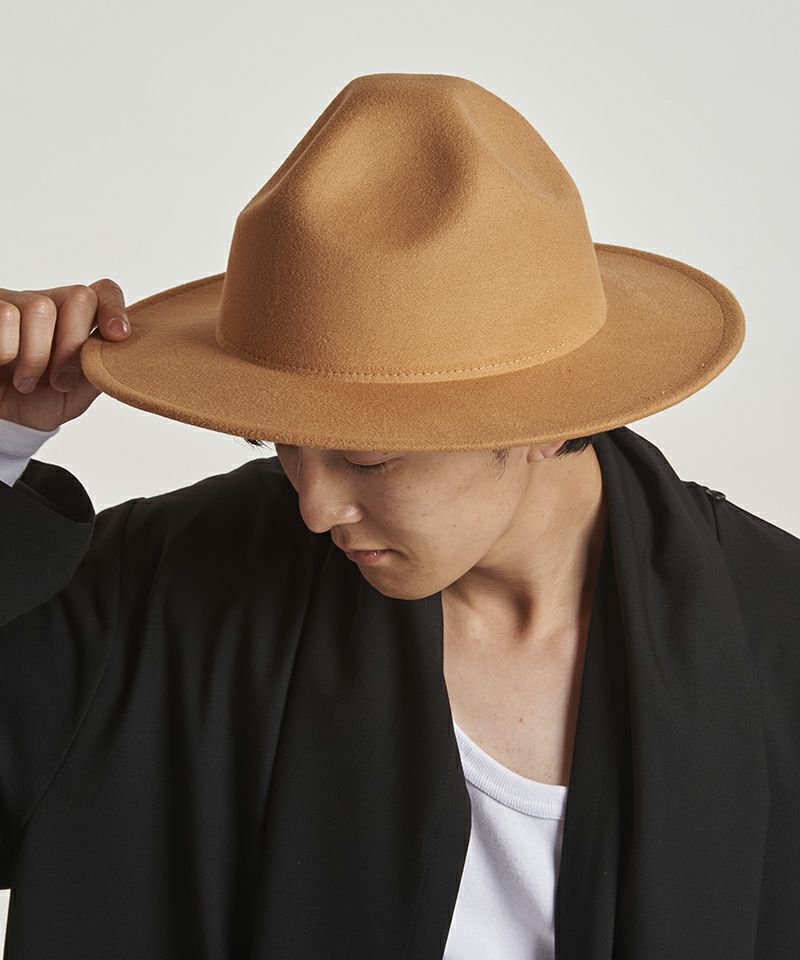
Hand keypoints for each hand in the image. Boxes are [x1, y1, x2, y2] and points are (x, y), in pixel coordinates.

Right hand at [0, 278, 130, 430]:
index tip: (118, 336)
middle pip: (80, 297)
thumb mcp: (77, 392)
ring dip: (36, 356)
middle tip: (60, 380)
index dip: (114, 308)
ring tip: (26, 382)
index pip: (102, 293)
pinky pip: (7, 315)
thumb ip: (101, 369)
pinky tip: (3, 364)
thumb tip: (123, 349)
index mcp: (76, 323)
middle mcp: (48, 306)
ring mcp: (17, 304)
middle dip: (73, 344)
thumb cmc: (38, 402)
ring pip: (41, 308)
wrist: (3, 418)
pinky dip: (8, 351)